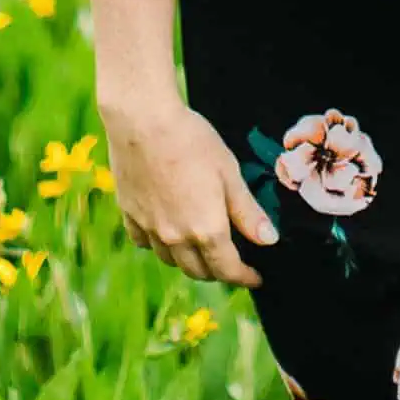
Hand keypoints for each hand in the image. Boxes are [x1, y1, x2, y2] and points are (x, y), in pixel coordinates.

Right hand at [102, 96, 278, 286]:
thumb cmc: (192, 141)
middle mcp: (176, 238)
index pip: (228, 269)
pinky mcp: (130, 215)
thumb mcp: (229, 172)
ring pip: (172, 260)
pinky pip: (145, 242)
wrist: (143, 122)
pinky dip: (158, 243)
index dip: (245, 277)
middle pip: (199, 271)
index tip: (255, 277)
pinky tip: (164, 229)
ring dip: (189, 260)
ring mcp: (150, 229)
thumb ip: (248, 211)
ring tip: (199, 246)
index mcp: (206, 229)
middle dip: (218, 271)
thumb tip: (269, 240)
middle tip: (230, 261)